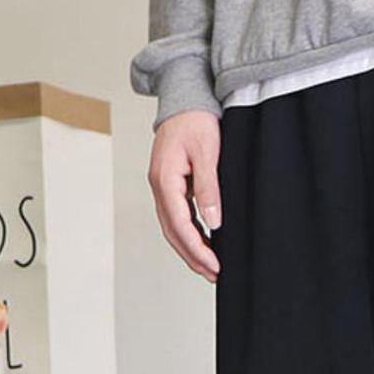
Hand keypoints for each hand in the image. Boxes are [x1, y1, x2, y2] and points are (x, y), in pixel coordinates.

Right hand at [148, 110, 221, 281]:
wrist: (186, 99)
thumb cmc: (196, 120)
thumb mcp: (208, 153)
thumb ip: (209, 188)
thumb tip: (213, 223)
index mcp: (164, 179)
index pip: (180, 224)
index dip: (197, 249)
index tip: (214, 265)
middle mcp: (159, 186)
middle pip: (172, 231)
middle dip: (192, 256)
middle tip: (213, 274)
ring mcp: (162, 186)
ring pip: (173, 226)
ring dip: (189, 247)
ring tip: (209, 266)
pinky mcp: (170, 184)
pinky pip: (177, 215)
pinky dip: (189, 232)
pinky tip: (204, 242)